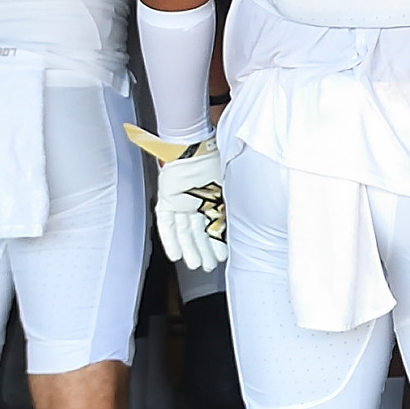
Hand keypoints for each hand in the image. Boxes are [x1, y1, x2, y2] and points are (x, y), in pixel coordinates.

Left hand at [125, 124, 226, 269]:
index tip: (223, 256)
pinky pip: (167, 224)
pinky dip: (171, 240)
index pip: (215, 225)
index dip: (218, 242)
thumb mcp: (228, 180)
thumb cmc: (211, 155)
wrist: (192, 143)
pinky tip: (176, 255)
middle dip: (205, 250)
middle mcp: (195, 202)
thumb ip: (231, 200)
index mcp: (212, 197)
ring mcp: (180, 202)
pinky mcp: (167, 200)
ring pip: (185, 232)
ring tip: (196, 265)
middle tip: (209, 265)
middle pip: (199, 232)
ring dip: (190, 249)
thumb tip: (242, 218)